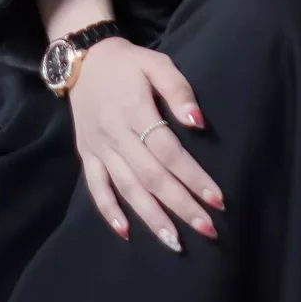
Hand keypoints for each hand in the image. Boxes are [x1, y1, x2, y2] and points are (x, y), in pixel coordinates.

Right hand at [64, 37, 223, 251]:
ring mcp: (99, 147)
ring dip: (151, 217)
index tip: (217, 199)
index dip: (193, 177)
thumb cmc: (128, 63)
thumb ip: (178, 89)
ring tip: (175, 242)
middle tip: (208, 229)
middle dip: (181, 206)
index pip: (169, 152)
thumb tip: (198, 122)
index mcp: (135, 110)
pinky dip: (108, 211)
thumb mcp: (156, 63)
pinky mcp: (87, 154)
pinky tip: (125, 233)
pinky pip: (95, 187)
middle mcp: (116, 133)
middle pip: (151, 176)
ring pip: (127, 188)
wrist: (83, 59)